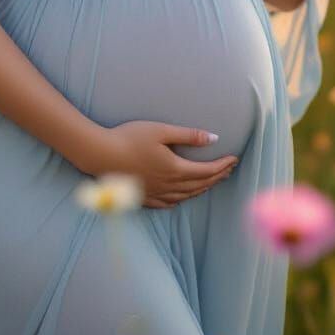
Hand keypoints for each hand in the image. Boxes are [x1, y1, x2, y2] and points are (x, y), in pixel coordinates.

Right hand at [82, 121, 238, 208]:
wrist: (100, 154)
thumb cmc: (129, 137)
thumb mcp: (161, 131)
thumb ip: (188, 135)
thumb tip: (214, 138)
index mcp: (175, 169)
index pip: (206, 171)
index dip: (222, 166)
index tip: (234, 159)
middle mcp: (168, 185)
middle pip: (200, 185)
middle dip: (217, 177)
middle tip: (229, 169)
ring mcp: (155, 194)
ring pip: (186, 196)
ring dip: (203, 188)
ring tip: (212, 181)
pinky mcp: (144, 198)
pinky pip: (169, 203)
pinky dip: (181, 199)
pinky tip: (182, 197)